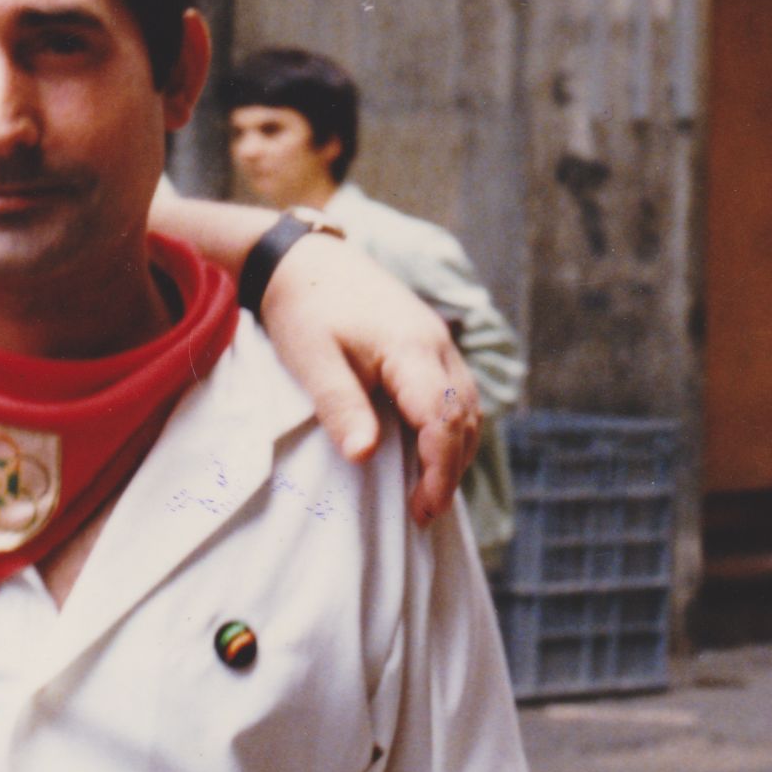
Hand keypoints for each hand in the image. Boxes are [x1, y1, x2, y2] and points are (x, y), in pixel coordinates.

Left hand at [259, 233, 479, 526]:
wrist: (304, 259)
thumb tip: (363, 456)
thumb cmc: (304, 309)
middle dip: (451, 468)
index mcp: (411, 349)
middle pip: (466, 417)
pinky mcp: (428, 342)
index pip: (444, 420)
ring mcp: (437, 340)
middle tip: (424, 512)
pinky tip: (427, 450)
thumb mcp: (312, 360)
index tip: (422, 508)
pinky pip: (455, 392)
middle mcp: (437, 344)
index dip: (439, 470)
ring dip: (455, 449)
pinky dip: (449, 426)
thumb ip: (340, 406)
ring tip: (428, 491)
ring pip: (468, 405)